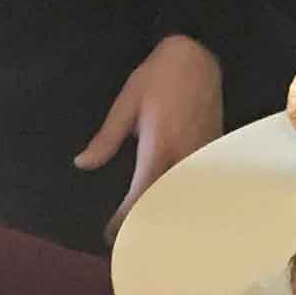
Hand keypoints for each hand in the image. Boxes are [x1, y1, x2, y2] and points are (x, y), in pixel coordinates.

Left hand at [75, 32, 225, 227]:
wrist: (199, 54)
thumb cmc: (159, 75)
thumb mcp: (126, 103)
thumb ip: (106, 138)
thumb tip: (82, 163)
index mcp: (158, 145)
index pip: (141, 193)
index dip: (126, 218)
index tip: (112, 235)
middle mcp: (183, 155)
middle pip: (166, 201)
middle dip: (148, 223)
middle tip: (131, 240)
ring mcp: (201, 154)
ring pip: (184, 193)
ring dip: (168, 212)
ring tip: (152, 229)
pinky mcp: (212, 149)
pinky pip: (198, 181)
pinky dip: (184, 195)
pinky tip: (175, 205)